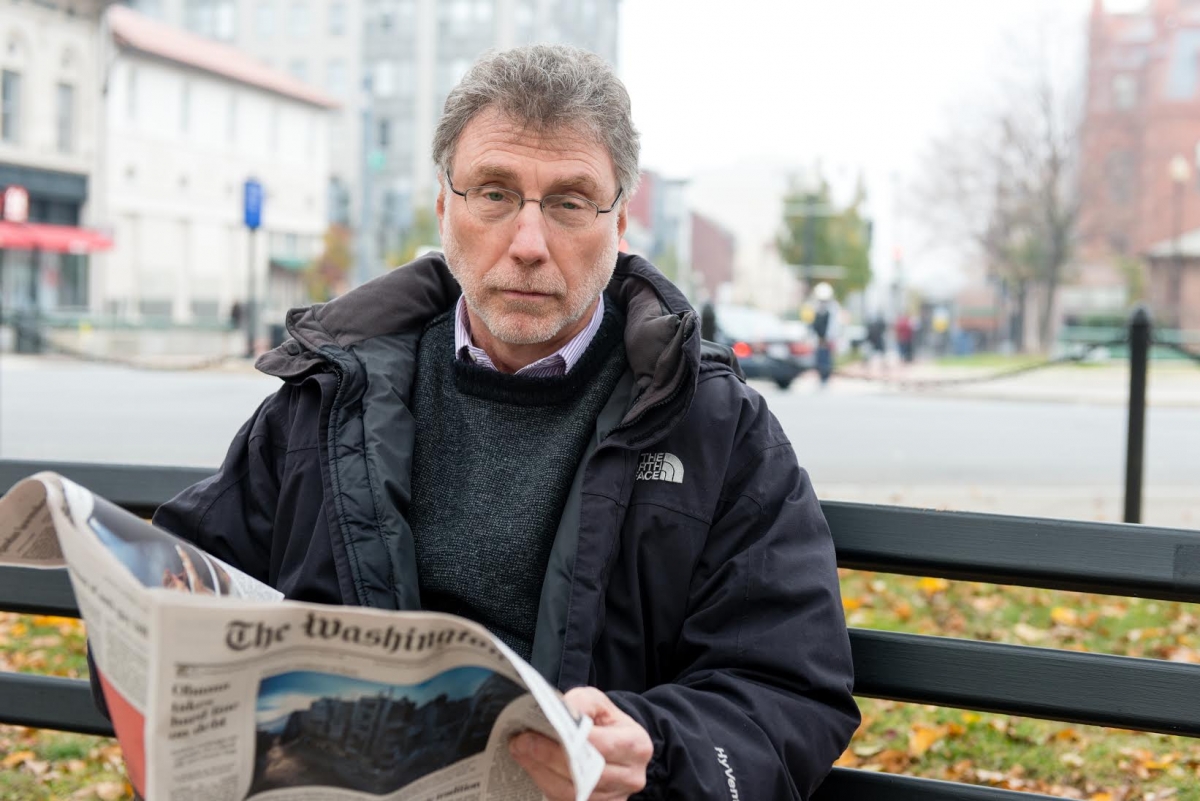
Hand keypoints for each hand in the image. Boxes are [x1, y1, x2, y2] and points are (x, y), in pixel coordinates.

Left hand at [509, 686, 652, 800]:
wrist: (618, 744)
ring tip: (521, 754)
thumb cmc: (605, 722)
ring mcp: (617, 797)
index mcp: (636, 745)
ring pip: (573, 792)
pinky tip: (533, 768)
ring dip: (541, 773)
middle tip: (520, 743)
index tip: (533, 732)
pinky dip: (547, 785)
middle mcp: (631, 776)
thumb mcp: (598, 702)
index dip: (565, 741)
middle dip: (547, 757)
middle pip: (585, 773)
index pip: (599, 745)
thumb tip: (556, 713)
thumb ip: (580, 703)